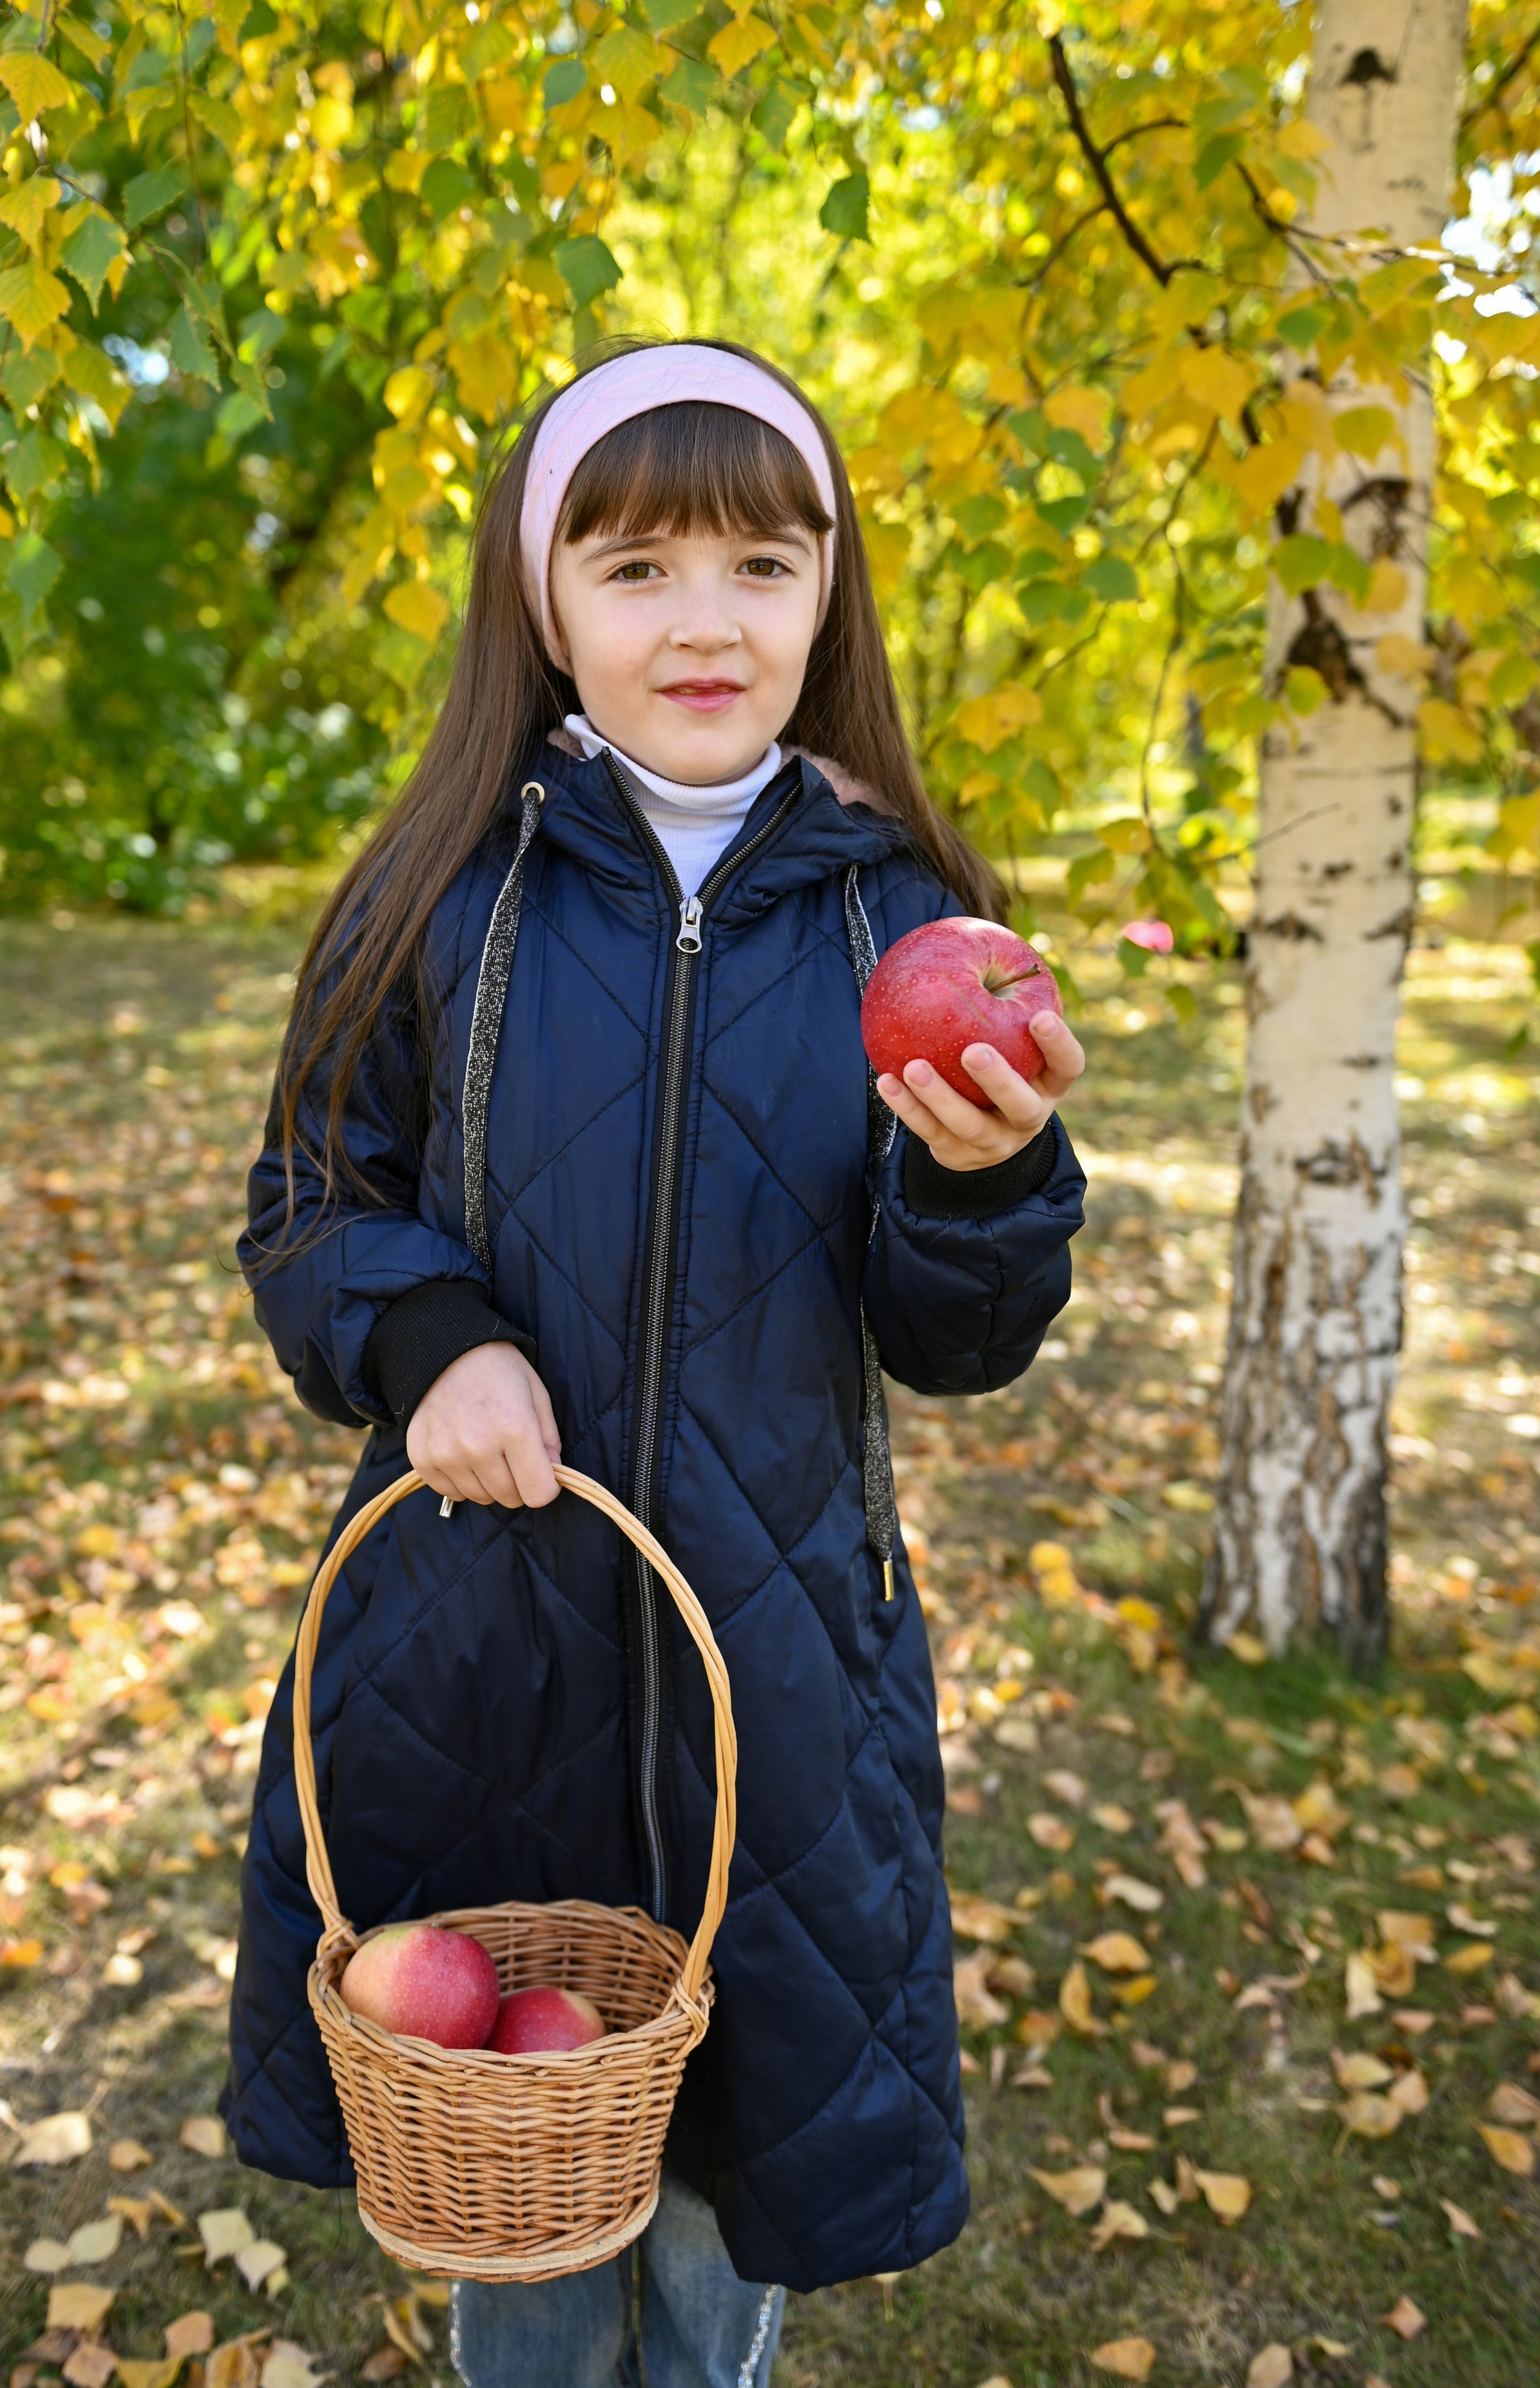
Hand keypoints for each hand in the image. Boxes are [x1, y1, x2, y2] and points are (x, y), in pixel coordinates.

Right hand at [406, 1342, 561, 1508]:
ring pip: (481, 1498)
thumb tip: (552, 1473)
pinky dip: (462, 1480)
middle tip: (511, 1454)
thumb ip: (549, 1439)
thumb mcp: (536, 1394)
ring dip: (489, 1482)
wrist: (444, 1349)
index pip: (539, 1493)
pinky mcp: (422, 1458)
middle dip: (518, 1483)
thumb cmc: (498, 1370)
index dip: (546, 1485)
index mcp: (514, 1427)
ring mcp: (446, 1454)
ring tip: (485, 1447)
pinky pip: (452, 1493)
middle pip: (510, 1498)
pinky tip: (463, 1452)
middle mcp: (478, 1446)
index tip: (541, 1470)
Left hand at [876, 1012, 1084, 1172]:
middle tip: (973, 1051)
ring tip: (914, 1067)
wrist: (979, 1138)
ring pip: (969, 1125)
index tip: (1040, 1017)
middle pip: (1020, 1105)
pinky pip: (929, 1132)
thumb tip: (967, 940)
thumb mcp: (1011, 1044)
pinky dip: (906, 1108)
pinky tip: (887, 1081)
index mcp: (1048, 1085)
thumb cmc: (997, 1069)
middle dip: (998, 1080)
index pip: (1068, 1066)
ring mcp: (993, 1141)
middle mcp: (1028, 1117)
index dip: (1059, 1045)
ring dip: (940, 1096)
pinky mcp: (957, 1155)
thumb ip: (999, 1004)